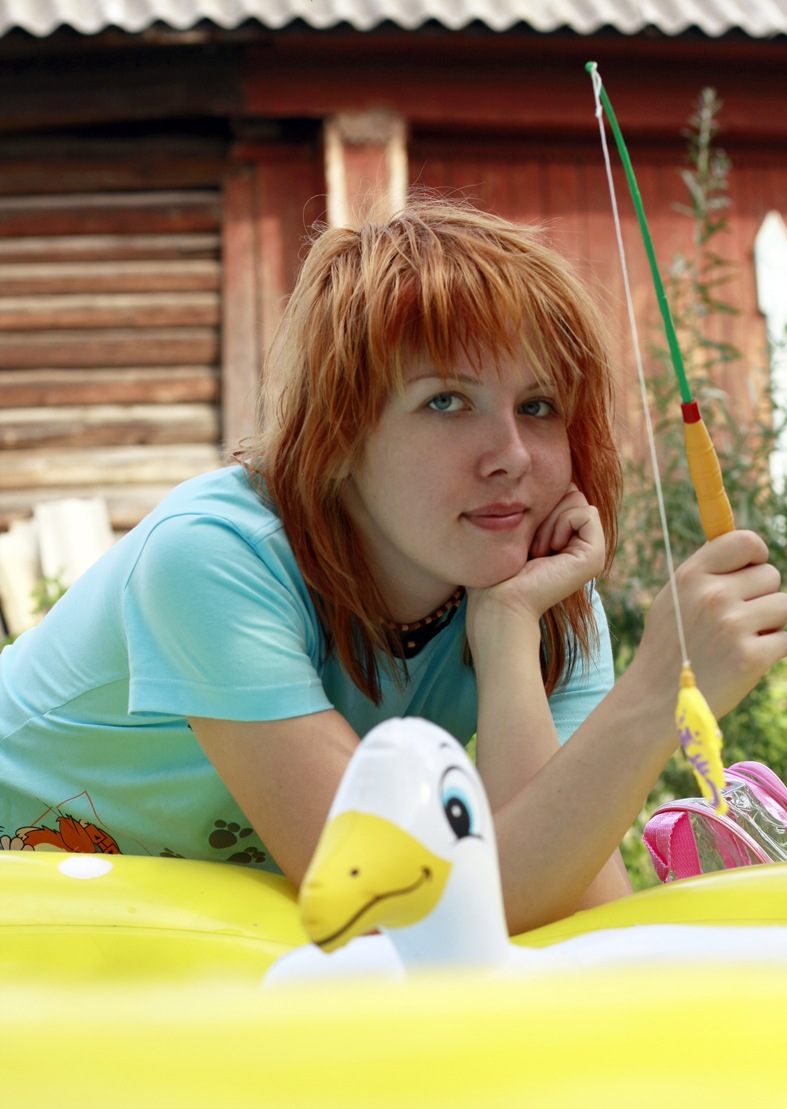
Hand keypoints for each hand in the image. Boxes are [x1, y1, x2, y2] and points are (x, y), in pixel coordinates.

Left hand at [470, 484, 604, 618]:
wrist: (499, 601)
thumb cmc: (498, 570)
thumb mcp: (516, 528)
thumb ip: (534, 505)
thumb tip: (541, 478)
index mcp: (564, 537)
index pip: (560, 491)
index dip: (538, 502)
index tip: (522, 537)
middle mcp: (580, 543)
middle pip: (570, 491)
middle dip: (545, 510)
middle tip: (530, 546)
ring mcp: (591, 550)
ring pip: (577, 499)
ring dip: (550, 520)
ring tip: (537, 551)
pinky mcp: (595, 555)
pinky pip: (585, 512)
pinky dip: (561, 524)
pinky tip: (549, 550)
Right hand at [639, 530, 786, 718]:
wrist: (655, 699)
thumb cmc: (669, 645)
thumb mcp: (673, 598)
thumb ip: (707, 572)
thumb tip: (750, 551)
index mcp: (692, 575)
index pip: (745, 541)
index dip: (756, 555)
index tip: (752, 571)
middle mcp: (713, 595)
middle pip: (771, 575)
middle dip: (761, 596)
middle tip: (737, 620)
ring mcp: (733, 625)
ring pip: (783, 606)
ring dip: (770, 624)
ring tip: (740, 640)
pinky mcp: (752, 656)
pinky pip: (786, 639)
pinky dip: (773, 649)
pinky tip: (746, 658)